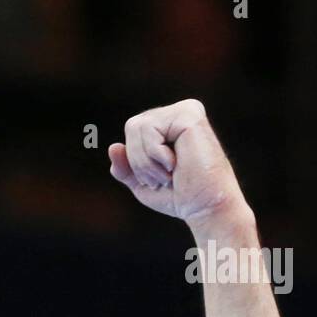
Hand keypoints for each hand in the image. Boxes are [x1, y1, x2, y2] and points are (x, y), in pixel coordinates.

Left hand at [108, 99, 247, 226]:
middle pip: (132, 126)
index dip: (135, 160)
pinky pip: (149, 128)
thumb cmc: (178, 195)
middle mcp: (178, 112)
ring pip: (136, 126)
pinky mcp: (190, 114)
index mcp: (169, 124)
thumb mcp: (142, 182)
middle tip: (163, 177)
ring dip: (146, 160)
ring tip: (169, 172)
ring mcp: (185, 110)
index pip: (132, 131)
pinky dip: (155, 154)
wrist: (204, 206)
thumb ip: (125, 166)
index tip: (159, 177)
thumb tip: (113, 147)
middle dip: (139, 160)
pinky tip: (176, 163)